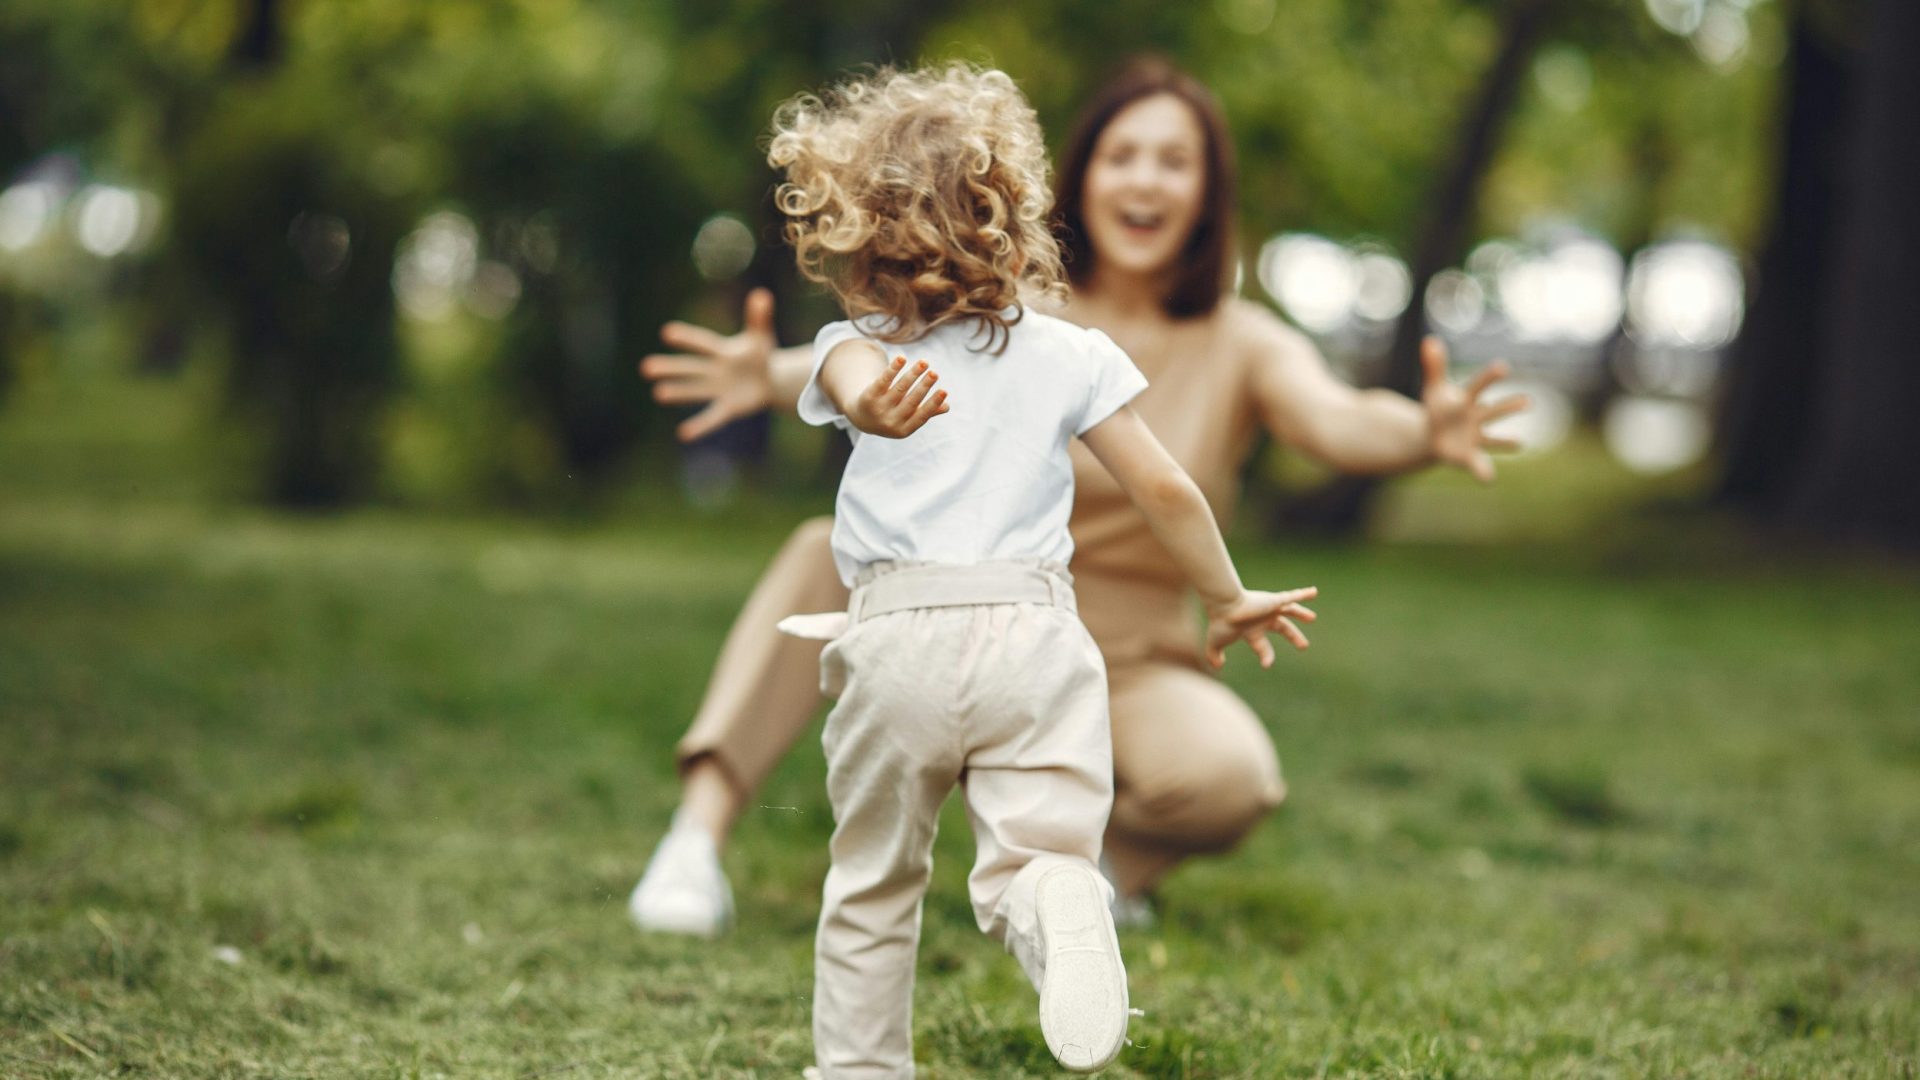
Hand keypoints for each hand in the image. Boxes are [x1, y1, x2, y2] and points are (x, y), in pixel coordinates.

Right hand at [640, 288, 777, 441]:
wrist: (769, 380)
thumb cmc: (760, 355)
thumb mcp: (761, 337)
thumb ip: (759, 318)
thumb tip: (762, 294)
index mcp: (722, 351)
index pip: (703, 343)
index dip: (687, 338)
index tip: (667, 332)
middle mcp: (714, 370)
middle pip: (691, 368)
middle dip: (671, 368)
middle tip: (646, 367)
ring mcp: (718, 390)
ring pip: (695, 391)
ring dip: (678, 392)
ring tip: (658, 393)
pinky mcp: (727, 408)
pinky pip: (712, 417)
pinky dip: (700, 426)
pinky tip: (683, 434)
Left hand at [846, 356, 949, 438]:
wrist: (862, 417)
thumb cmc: (892, 416)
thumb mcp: (908, 419)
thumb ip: (925, 412)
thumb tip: (946, 407)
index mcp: (903, 430)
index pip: (921, 416)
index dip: (932, 404)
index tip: (944, 391)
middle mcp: (890, 422)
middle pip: (910, 401)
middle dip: (924, 386)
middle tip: (934, 373)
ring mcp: (878, 409)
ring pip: (899, 388)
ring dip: (913, 374)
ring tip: (924, 362)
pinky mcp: (868, 396)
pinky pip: (883, 380)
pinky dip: (893, 369)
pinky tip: (902, 358)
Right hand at [1204, 586, 1317, 669]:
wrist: (1223, 607)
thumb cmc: (1221, 624)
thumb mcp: (1215, 643)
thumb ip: (1214, 655)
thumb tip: (1217, 666)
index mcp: (1251, 630)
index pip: (1263, 646)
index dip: (1267, 657)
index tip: (1267, 665)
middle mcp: (1262, 619)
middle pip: (1282, 628)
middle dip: (1293, 637)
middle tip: (1304, 646)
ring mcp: (1269, 608)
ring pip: (1289, 611)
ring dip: (1301, 613)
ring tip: (1312, 618)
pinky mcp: (1274, 601)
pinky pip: (1291, 597)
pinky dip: (1302, 594)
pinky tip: (1314, 592)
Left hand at [1419, 335, 1529, 482]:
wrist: (1434, 436)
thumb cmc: (1439, 408)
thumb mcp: (1433, 388)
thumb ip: (1434, 366)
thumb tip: (1429, 341)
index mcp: (1468, 399)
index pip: (1479, 385)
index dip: (1490, 377)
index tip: (1503, 367)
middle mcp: (1477, 418)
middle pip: (1494, 410)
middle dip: (1509, 406)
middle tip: (1529, 400)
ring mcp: (1476, 437)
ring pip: (1494, 439)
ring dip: (1506, 442)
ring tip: (1520, 443)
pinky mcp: (1469, 455)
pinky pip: (1478, 464)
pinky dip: (1483, 471)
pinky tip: (1488, 480)